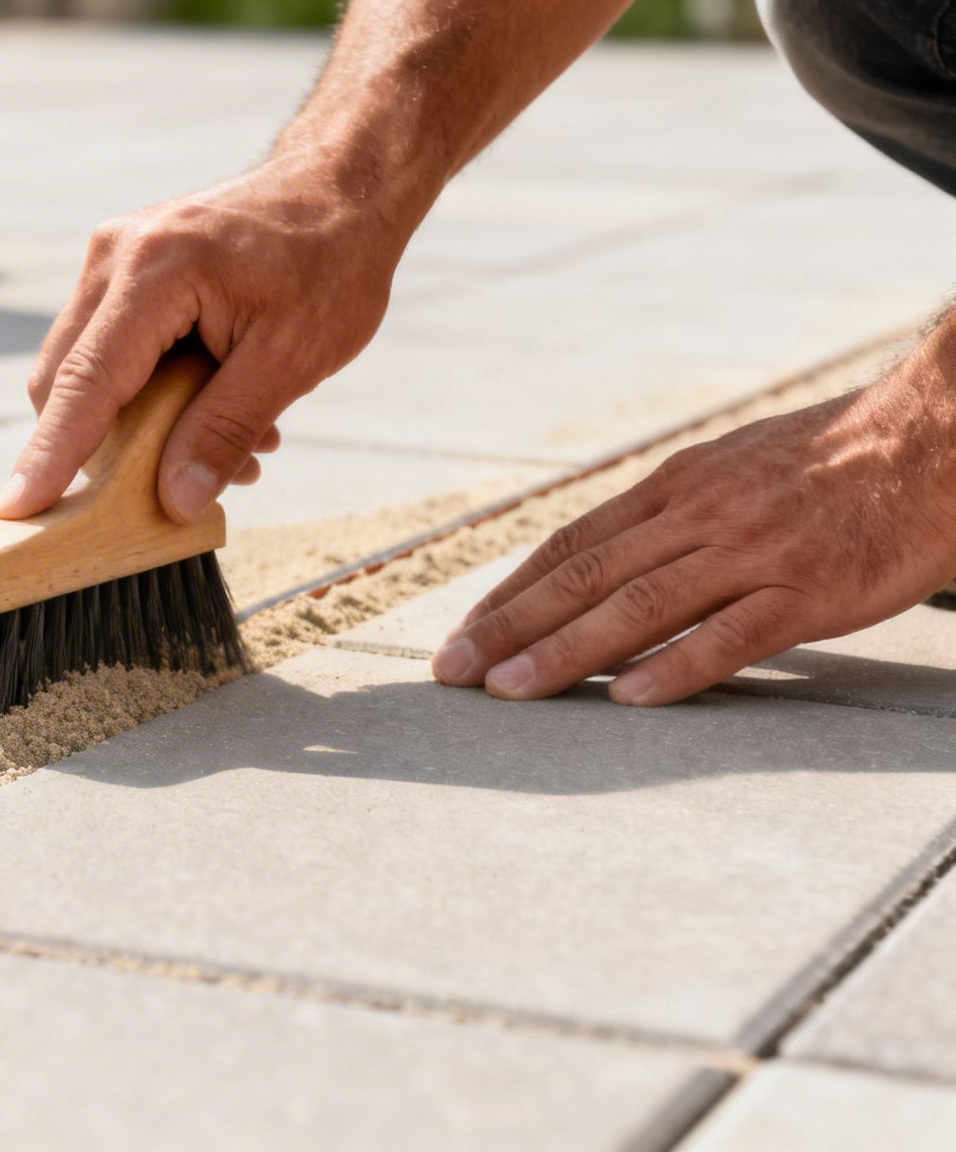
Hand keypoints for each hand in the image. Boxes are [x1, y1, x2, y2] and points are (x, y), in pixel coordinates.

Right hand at [0, 164, 409, 523]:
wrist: (342, 184)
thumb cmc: (330, 261)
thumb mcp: (292, 358)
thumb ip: (226, 429)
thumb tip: (175, 502)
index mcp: (156, 271)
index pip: (86, 381)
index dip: (51, 454)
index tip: (17, 510)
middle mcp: (116, 256)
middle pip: (65, 380)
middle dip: (102, 450)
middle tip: (173, 494)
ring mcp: (114, 258)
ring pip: (85, 369)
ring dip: (136, 425)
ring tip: (235, 447)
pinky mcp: (124, 269)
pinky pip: (111, 348)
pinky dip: (148, 393)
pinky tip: (215, 407)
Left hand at [433, 340, 955, 705]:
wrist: (939, 437)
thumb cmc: (834, 461)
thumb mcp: (733, 466)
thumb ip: (669, 511)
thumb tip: (604, 554)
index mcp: (677, 485)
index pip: (572, 544)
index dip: (511, 592)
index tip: (463, 633)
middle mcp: (702, 514)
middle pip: (586, 577)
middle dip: (510, 627)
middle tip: (451, 673)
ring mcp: (756, 553)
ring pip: (640, 607)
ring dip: (565, 653)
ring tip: (510, 692)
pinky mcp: (812, 591)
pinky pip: (733, 635)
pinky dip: (675, 667)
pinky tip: (627, 699)